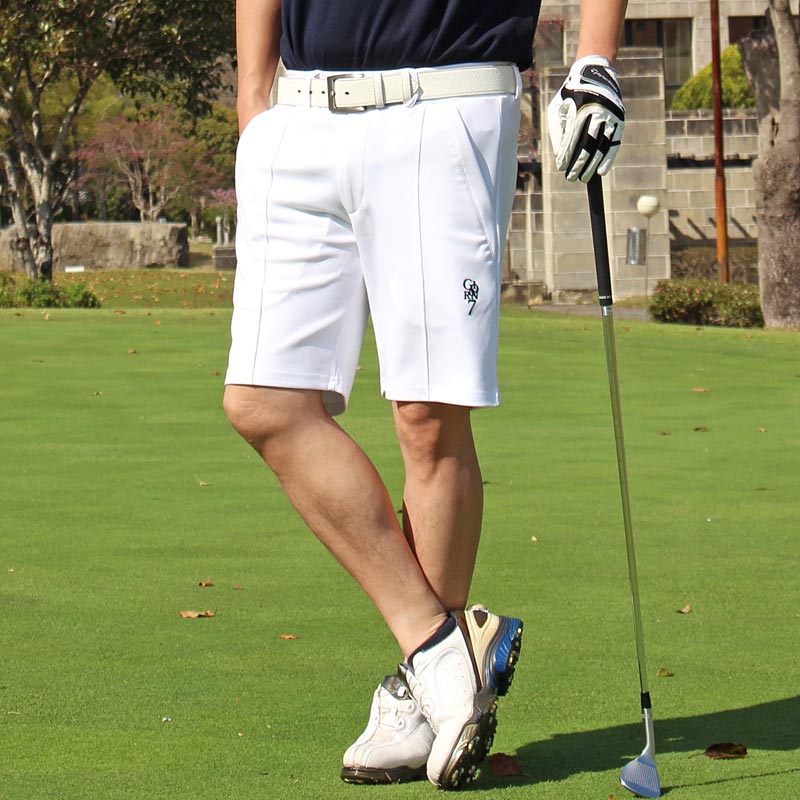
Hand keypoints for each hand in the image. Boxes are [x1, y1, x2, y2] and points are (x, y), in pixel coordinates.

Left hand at [547, 55, 624, 182]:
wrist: (595, 72)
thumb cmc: (571, 94)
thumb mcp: (557, 108)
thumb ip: (557, 132)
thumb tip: (560, 157)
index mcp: (580, 107)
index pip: (572, 138)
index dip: (567, 155)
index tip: (562, 168)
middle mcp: (597, 111)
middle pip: (588, 144)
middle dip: (579, 164)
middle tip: (572, 177)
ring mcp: (610, 115)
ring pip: (602, 145)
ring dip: (593, 164)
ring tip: (585, 178)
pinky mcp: (619, 118)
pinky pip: (615, 142)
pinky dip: (608, 158)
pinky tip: (601, 171)